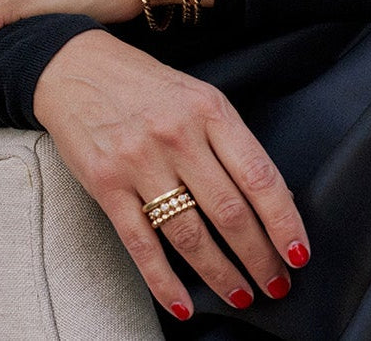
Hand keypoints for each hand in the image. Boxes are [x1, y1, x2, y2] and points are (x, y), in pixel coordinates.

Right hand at [32, 30, 310, 321]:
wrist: (73, 66)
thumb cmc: (141, 83)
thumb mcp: (195, 94)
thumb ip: (227, 139)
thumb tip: (269, 198)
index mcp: (207, 109)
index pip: (259, 176)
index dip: (284, 222)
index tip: (297, 252)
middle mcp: (176, 134)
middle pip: (230, 212)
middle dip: (260, 258)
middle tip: (275, 283)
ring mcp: (139, 161)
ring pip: (191, 236)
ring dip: (222, 275)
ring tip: (241, 294)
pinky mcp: (106, 184)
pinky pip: (142, 245)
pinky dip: (165, 283)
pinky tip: (183, 304)